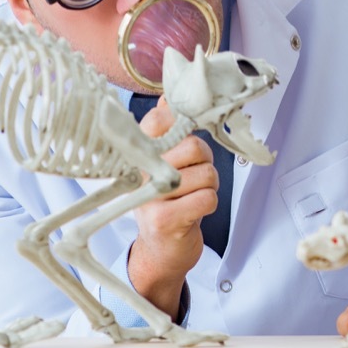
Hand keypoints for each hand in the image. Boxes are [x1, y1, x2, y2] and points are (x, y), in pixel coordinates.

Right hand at [127, 97, 218, 317]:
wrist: (160, 250)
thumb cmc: (165, 202)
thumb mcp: (161, 163)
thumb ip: (166, 130)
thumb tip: (167, 96)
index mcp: (138, 154)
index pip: (158, 120)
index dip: (180, 125)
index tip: (183, 139)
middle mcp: (139, 172)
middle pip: (193, 146)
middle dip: (205, 161)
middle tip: (193, 174)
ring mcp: (149, 197)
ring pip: (206, 174)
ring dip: (209, 185)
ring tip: (193, 194)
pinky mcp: (165, 220)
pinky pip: (207, 198)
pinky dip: (209, 203)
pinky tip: (195, 209)